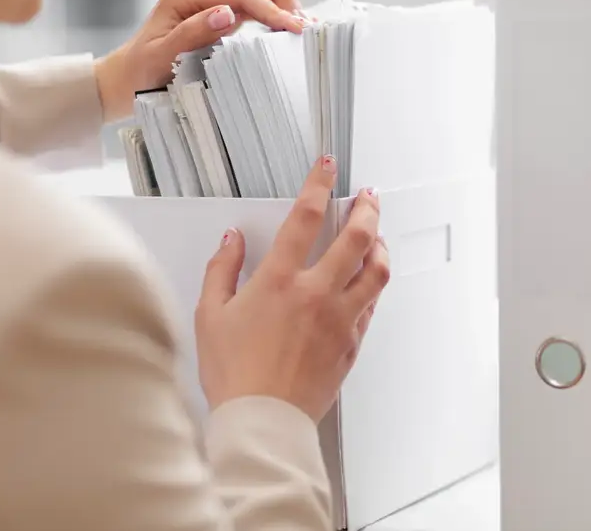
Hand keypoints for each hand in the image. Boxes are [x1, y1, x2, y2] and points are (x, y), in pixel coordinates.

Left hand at [94, 0, 308, 120]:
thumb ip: (193, 33)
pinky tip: (285, 24)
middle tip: (300, 22)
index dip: (270, 9)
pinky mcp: (215, 2)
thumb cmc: (141, 71)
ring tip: (299, 23)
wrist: (128, 77)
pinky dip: (271, 4)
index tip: (293, 29)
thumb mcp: (162, 57)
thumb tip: (227, 13)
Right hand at [195, 156, 390, 422]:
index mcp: (279, 281)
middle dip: (367, 208)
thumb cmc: (234, 374)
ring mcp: (340, 319)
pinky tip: (368, 281)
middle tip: (368, 196)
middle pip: (356, 237)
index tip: (327, 167)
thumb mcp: (210, 315)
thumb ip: (221, 270)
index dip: (319, 183)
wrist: (262, 422)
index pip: (305, 216)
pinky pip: (372, 305)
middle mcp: (316, 294)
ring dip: (380, 246)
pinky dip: (373, 285)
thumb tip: (232, 240)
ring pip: (376, 271)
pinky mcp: (351, 344)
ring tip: (377, 235)